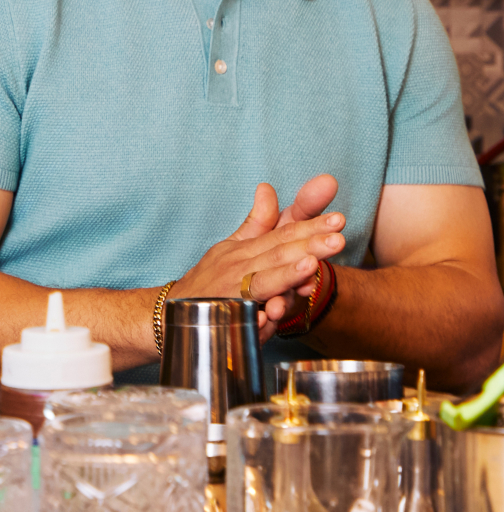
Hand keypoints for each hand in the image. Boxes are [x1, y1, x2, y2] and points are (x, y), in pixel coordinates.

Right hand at [171, 175, 345, 339]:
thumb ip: (258, 223)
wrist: (174, 314)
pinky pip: (244, 323)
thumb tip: (267, 187)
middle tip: (337, 239)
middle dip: (308, 247)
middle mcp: (238, 269)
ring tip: (310, 267)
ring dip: (285, 276)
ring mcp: (231, 295)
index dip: (311, 227)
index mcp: (244, 251)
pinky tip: (270, 320)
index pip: (282, 235)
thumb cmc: (210, 281)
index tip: (338, 220)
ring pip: (262, 284)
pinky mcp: (225, 321)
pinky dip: (257, 323)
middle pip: (277, 255)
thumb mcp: (232, 248)